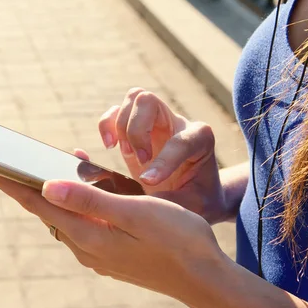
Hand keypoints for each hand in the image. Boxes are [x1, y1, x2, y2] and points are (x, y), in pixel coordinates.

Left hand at [0, 172, 226, 302]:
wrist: (204, 279)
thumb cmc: (177, 239)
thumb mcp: (134, 212)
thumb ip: (90, 200)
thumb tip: (47, 187)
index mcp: (87, 235)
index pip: (37, 204)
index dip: (10, 182)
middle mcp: (85, 248)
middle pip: (46, 211)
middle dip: (28, 185)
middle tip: (13, 160)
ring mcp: (97, 254)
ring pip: (65, 217)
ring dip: (56, 193)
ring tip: (55, 166)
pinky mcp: (109, 255)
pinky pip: (83, 225)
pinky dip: (78, 204)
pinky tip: (88, 191)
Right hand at [99, 88, 225, 222]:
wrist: (195, 196)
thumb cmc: (197, 201)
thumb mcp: (193, 208)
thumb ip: (170, 205)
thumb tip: (139, 206)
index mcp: (200, 139)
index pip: (180, 140)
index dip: (163, 160)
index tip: (148, 182)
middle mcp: (177, 123)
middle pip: (150, 102)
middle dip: (136, 131)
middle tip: (138, 160)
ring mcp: (155, 122)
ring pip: (134, 99)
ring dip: (122, 127)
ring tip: (125, 154)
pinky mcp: (135, 129)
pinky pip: (116, 111)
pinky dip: (107, 125)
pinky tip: (109, 146)